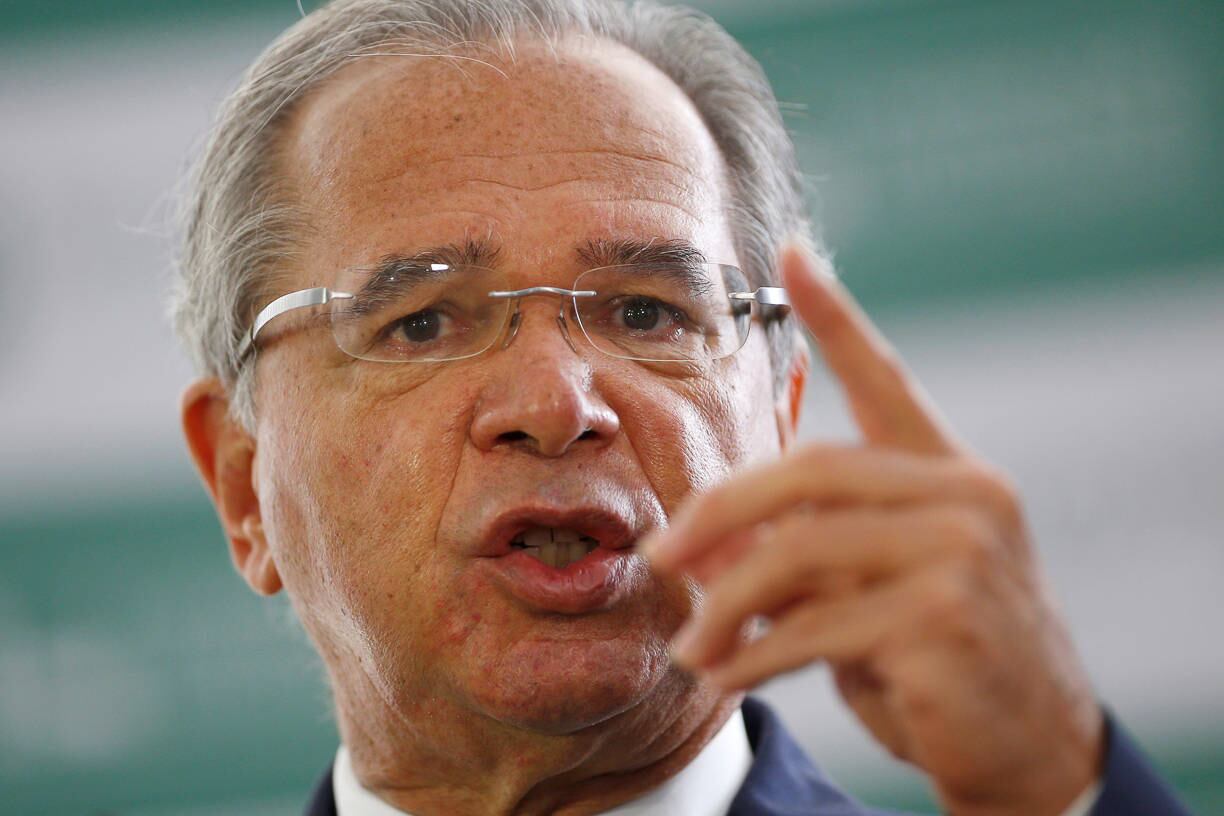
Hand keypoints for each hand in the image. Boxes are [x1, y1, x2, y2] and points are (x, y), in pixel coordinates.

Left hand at [643, 244, 1104, 815]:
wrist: (1028, 745)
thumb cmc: (940, 657)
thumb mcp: (874, 587)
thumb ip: (806, 545)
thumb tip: (699, 533)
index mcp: (950, 473)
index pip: (886, 380)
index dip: (835, 317)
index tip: (791, 253)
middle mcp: (966, 494)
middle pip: (807, 471)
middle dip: (716, 515)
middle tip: (660, 556)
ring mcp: (963, 552)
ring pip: (798, 553)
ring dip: (726, 608)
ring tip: (691, 647)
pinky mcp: (945, 618)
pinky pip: (813, 626)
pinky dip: (753, 655)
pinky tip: (725, 675)